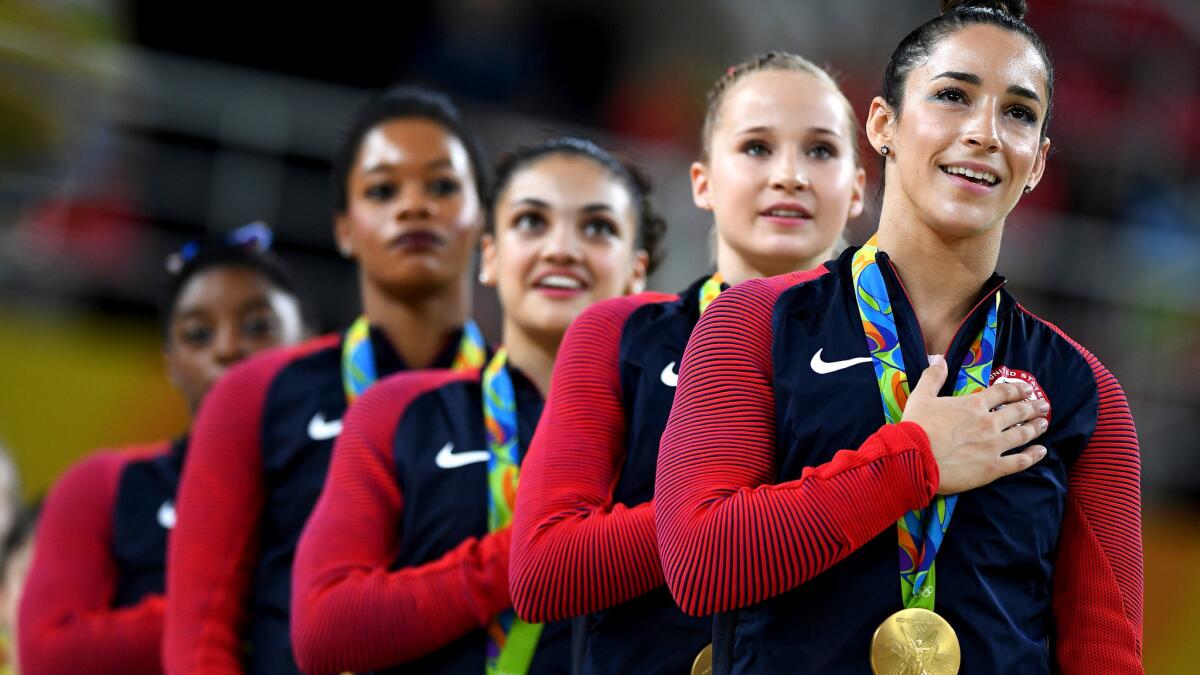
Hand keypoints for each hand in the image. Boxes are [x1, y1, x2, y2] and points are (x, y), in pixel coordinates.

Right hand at [901, 355, 1049, 494]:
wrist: (915, 458)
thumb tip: (939, 359)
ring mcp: (994, 446)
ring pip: (1023, 434)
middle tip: (1044, 405)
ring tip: (1044, 424)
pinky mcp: (993, 468)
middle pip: (1018, 412)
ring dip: (1036, 428)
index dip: (1017, 389)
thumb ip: (933, 377)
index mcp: (974, 405)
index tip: (1026, 389)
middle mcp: (989, 423)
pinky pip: (1020, 461)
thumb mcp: (921, 396)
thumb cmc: (916, 426)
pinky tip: (1041, 451)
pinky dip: (1033, 456)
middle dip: (1033, 407)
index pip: (1003, 392)